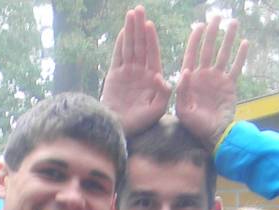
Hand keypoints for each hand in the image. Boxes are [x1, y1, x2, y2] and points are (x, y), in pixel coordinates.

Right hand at [100, 6, 170, 135]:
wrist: (119, 128)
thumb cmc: (140, 122)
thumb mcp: (157, 109)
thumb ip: (163, 93)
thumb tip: (161, 76)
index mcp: (153, 77)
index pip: (152, 53)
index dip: (151, 38)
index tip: (149, 23)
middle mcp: (141, 72)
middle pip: (141, 45)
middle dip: (140, 27)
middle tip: (139, 9)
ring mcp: (128, 72)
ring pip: (130, 47)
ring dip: (131, 30)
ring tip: (130, 14)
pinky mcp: (115, 75)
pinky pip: (118, 56)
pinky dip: (120, 44)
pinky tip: (123, 31)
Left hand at [175, 14, 248, 146]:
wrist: (214, 135)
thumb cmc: (195, 125)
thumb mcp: (183, 110)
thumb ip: (182, 91)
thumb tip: (185, 71)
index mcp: (191, 78)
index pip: (192, 54)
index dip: (195, 39)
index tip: (199, 26)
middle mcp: (204, 75)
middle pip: (208, 49)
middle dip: (212, 32)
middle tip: (217, 16)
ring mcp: (218, 79)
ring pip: (223, 54)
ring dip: (228, 39)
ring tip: (233, 23)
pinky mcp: (230, 85)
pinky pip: (236, 67)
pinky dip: (241, 56)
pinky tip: (245, 43)